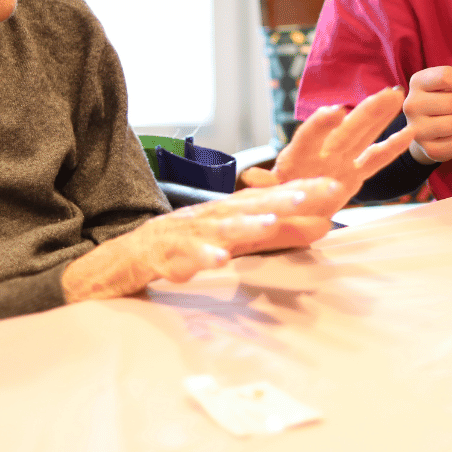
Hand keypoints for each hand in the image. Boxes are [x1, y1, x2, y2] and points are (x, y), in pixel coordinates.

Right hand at [61, 178, 346, 300]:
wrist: (116, 262)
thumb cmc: (179, 249)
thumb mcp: (231, 242)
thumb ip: (272, 237)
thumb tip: (319, 228)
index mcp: (222, 214)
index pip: (266, 199)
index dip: (300, 193)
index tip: (335, 188)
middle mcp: (205, 218)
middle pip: (246, 206)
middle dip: (281, 199)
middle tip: (312, 194)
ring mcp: (180, 236)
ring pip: (215, 229)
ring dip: (243, 224)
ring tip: (270, 222)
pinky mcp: (157, 258)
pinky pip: (178, 259)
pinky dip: (196, 259)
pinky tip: (214, 261)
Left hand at [239, 86, 411, 196]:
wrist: (283, 214)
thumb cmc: (271, 203)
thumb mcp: (264, 198)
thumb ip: (263, 186)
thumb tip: (251, 177)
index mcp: (296, 158)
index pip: (308, 137)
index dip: (320, 125)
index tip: (335, 111)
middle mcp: (321, 154)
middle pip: (345, 130)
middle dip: (365, 112)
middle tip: (384, 93)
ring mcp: (339, 162)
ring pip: (363, 136)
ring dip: (379, 117)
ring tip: (396, 96)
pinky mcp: (353, 175)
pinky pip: (374, 160)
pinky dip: (391, 148)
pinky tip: (409, 132)